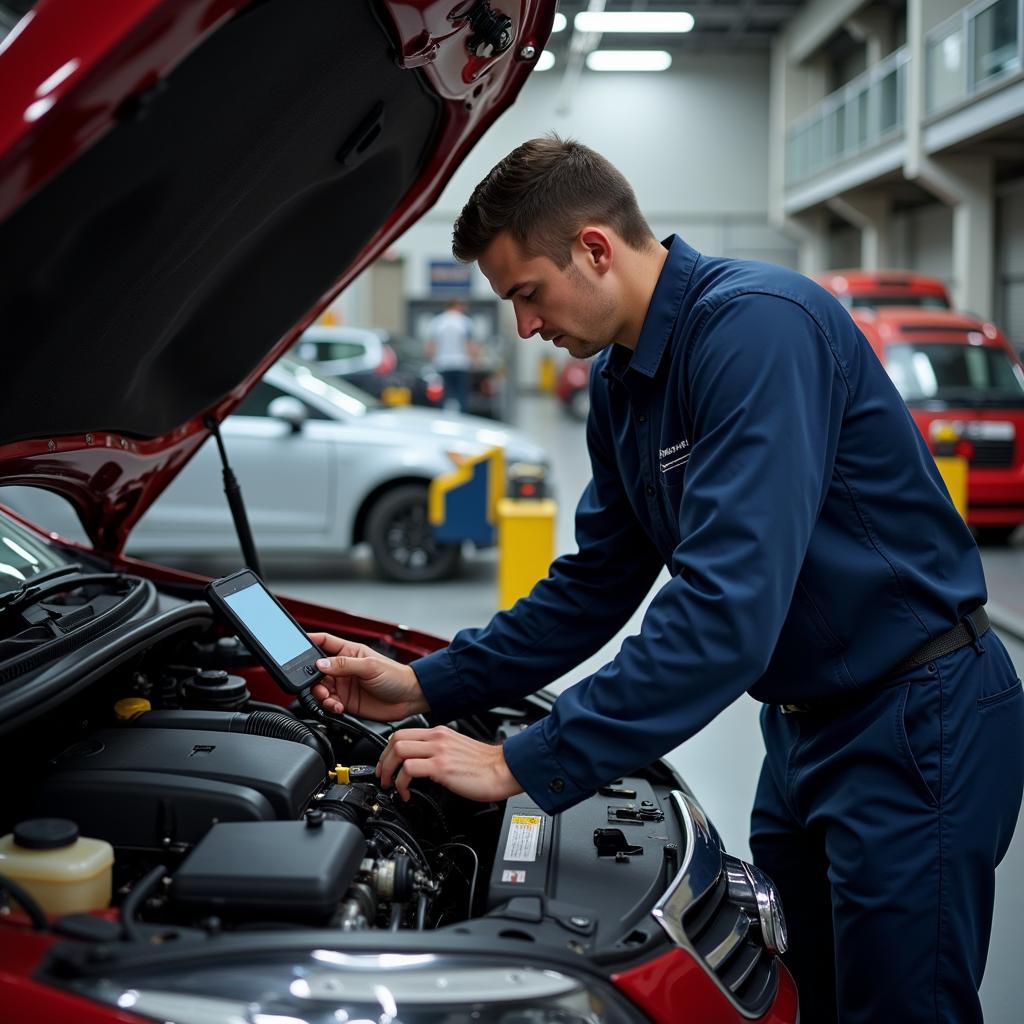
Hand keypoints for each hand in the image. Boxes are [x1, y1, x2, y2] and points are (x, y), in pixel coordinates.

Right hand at [308, 632, 428, 721]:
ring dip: (320, 694)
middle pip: (316, 669)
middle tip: (316, 685)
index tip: (293, 647)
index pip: (323, 642)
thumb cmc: (396, 676)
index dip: (308, 642)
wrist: (409, 698)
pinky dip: (329, 706)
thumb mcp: (370, 666)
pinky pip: (329, 703)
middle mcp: (343, 668)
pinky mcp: (346, 702)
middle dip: (311, 678)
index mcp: (349, 651)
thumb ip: (344, 665)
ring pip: (320, 688)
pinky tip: (337, 707)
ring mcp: (344, 685)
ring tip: (330, 699)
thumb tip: (320, 664)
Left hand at [376, 725, 522, 802]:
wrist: (504, 769)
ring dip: (389, 771)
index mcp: (440, 733)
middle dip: (384, 760)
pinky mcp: (441, 767)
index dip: (388, 750)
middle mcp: (437, 738)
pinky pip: (409, 769)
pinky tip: (406, 794)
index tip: (387, 765)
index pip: (403, 733)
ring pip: (399, 750)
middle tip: (384, 776)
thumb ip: (439, 751)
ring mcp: (439, 751)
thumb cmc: (486, 765)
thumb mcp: (457, 749)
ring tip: (391, 786)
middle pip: (396, 739)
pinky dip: (401, 783)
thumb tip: (424, 764)